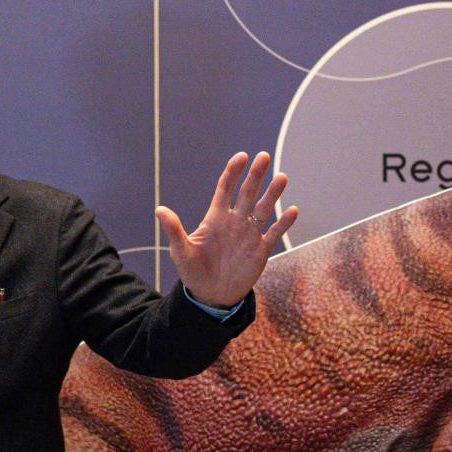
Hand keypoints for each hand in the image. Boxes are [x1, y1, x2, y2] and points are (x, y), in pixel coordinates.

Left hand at [156, 151, 298, 307]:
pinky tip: (292, 210)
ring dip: (273, 194)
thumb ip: (174, 230)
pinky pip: (274, 233)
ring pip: (264, 209)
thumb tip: (159, 209)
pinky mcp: (260, 250)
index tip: (241, 157)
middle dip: (256, 175)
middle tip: (264, 156)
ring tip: (282, 177)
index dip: (233, 172)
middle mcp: (235, 221)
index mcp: (216, 218)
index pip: (225, 189)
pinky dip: (283, 223)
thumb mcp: (180, 251)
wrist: (211, 295)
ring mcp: (249, 234)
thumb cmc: (193, 271)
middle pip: (247, 193)